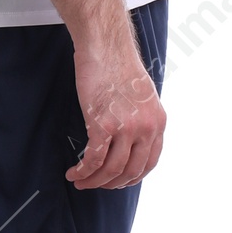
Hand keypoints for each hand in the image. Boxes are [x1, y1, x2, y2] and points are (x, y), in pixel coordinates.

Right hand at [66, 33, 164, 190]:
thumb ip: (139, 119)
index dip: (131, 177)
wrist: (106, 48)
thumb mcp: (141, 97)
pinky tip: (74, 173)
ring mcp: (126, 128)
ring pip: (111, 169)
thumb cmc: (118, 66)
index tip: (117, 181)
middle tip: (95, 185)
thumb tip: (128, 139)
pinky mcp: (103, 124)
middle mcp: (146, 128)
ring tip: (80, 182)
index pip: (149, 163)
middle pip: (130, 171)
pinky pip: (93, 159)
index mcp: (158, 123)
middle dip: (110, 183)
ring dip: (94, 181)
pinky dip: (82, 171)